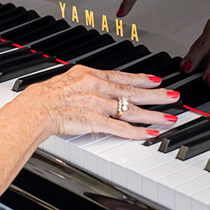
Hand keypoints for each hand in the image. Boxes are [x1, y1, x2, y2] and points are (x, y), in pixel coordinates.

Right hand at [13, 65, 180, 140]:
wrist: (35, 107)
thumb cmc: (46, 96)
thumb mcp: (69, 80)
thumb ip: (86, 83)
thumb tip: (96, 85)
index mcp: (91, 75)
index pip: (122, 76)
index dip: (141, 79)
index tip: (156, 80)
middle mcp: (98, 87)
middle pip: (133, 92)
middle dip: (156, 95)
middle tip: (173, 96)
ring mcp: (97, 104)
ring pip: (131, 110)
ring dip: (152, 115)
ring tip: (169, 118)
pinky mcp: (95, 121)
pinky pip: (120, 128)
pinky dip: (137, 132)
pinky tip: (150, 134)